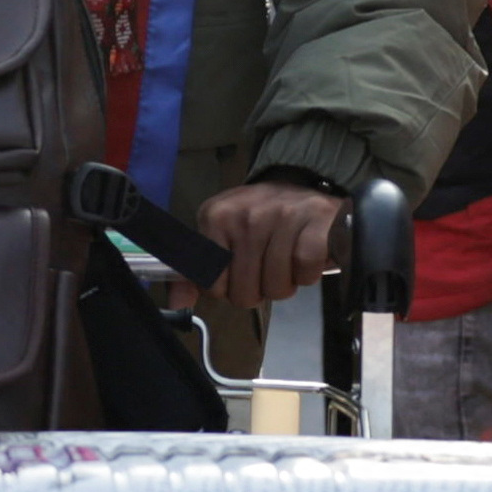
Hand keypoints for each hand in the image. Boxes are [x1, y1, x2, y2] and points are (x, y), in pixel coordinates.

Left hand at [185, 180, 347, 319]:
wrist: (302, 186)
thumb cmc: (260, 220)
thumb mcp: (221, 237)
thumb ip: (199, 272)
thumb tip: (177, 304)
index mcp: (215, 217)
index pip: (213, 284)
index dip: (230, 288)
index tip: (240, 270)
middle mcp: (245, 214)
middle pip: (245, 293)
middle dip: (259, 290)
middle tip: (267, 266)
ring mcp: (281, 215)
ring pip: (276, 288)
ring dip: (285, 284)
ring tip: (286, 261)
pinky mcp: (315, 221)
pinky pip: (305, 272)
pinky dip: (308, 276)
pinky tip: (304, 259)